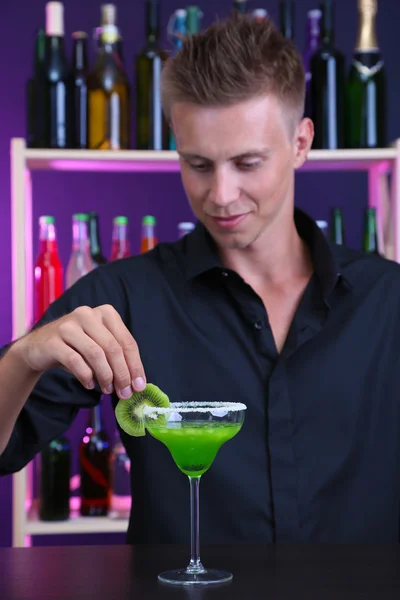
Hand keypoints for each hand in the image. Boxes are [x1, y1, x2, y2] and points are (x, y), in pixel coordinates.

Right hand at [16, 305, 145, 398]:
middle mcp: (88, 314)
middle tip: (124, 393)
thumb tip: (136, 383)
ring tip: (107, 390)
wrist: (39, 347)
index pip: (127, 341)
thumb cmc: (76, 348)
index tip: (139, 386)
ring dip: (105, 376)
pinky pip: (75, 361)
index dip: (135, 366)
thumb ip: (118, 359)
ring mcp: (69, 325)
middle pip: (113, 348)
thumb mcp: (100, 348)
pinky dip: (86, 376)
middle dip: (122, 374)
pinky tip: (89, 385)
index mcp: (106, 313)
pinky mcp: (53, 340)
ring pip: (96, 354)